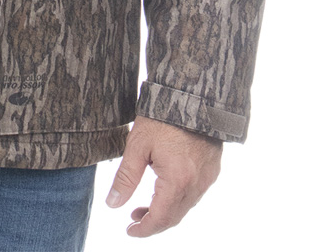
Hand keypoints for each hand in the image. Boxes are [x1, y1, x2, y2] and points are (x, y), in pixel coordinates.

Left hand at [105, 115, 221, 236]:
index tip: (130, 231)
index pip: (161, 218)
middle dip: (153, 222)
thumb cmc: (162, 117)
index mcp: (177, 181)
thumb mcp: (137, 145)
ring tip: (144, 205)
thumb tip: (113, 204)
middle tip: (133, 218)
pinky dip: (178, 198)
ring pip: (185, 206)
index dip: (144, 229)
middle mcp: (196, 184)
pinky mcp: (212, 169)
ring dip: (165, 211)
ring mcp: (207, 177)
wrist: (192, 95)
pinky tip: (165, 189)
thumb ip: (125, 178)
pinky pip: (195, 193)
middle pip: (174, 217)